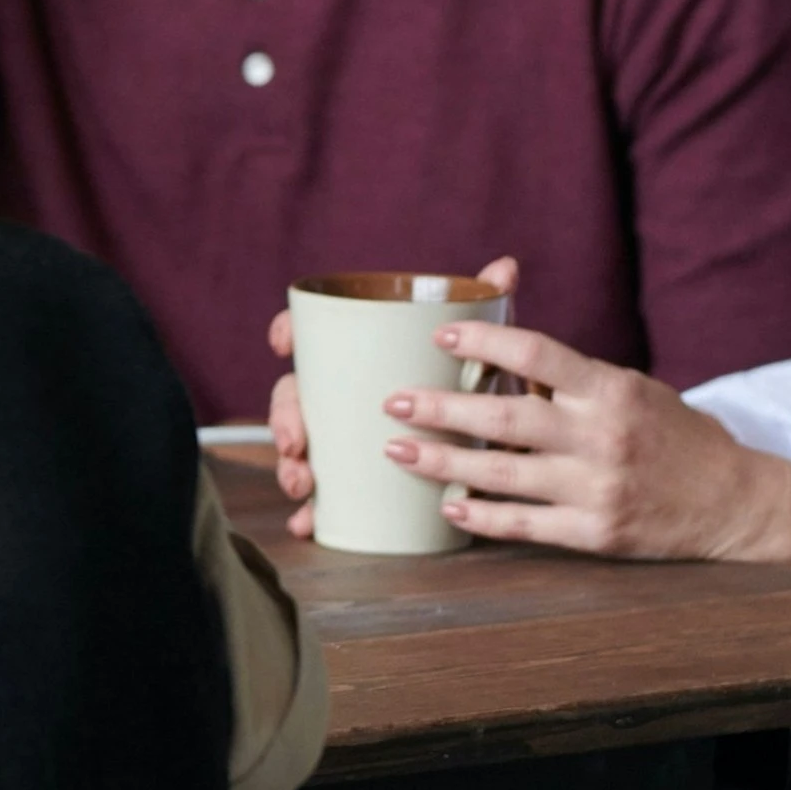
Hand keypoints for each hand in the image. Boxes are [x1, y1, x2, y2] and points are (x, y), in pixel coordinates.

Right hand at [266, 256, 515, 535]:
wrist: (493, 444)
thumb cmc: (474, 390)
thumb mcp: (483, 353)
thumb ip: (488, 313)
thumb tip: (506, 268)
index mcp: (362, 356)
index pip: (312, 335)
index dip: (289, 332)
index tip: (283, 342)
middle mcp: (344, 395)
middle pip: (296, 396)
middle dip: (285, 418)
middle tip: (296, 440)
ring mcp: (345, 438)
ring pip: (302, 447)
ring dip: (290, 465)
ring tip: (304, 482)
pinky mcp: (357, 480)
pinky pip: (321, 496)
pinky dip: (310, 510)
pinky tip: (307, 522)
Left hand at [378, 323, 790, 560]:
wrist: (737, 500)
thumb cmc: (672, 434)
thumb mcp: (631, 386)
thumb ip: (567, 368)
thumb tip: (499, 309)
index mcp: (611, 390)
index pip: (539, 353)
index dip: (486, 341)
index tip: (440, 336)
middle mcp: (603, 437)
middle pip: (508, 418)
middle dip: (443, 409)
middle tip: (394, 402)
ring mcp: (600, 488)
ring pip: (505, 475)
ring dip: (445, 463)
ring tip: (398, 450)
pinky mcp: (599, 534)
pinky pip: (528, 526)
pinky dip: (484, 517)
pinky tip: (449, 506)